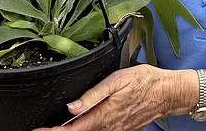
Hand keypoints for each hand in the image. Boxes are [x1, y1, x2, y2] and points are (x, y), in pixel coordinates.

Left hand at [33, 65, 193, 130]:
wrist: (168, 93)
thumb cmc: (145, 82)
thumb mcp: (117, 80)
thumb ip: (92, 94)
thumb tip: (71, 106)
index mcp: (103, 115)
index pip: (72, 130)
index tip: (37, 130)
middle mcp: (108, 126)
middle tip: (41, 129)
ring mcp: (115, 129)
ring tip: (58, 127)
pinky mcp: (121, 128)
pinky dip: (87, 129)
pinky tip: (81, 123)